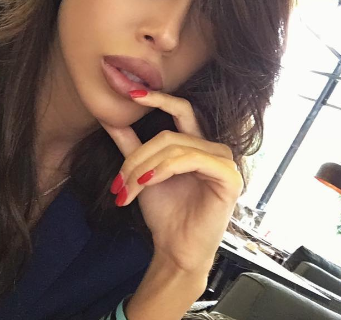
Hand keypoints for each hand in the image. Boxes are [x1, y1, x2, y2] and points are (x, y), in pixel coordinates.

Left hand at [100, 90, 242, 273]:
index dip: (157, 98)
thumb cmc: (165, 213)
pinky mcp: (229, 176)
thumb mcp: (143, 173)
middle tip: (118, 182)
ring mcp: (225, 161)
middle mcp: (214, 147)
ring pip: (175, 147)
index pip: (180, 109)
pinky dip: (164, 169)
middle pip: (168, 133)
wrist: (177, 249)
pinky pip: (190, 160)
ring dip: (144, 168)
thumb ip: (131, 145)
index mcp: (197, 143)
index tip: (130, 90)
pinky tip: (148, 183)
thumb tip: (110, 116)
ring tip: (127, 190)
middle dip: (137, 157)